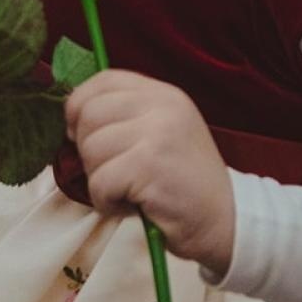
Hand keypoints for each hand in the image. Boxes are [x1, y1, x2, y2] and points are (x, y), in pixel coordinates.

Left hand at [65, 69, 234, 277]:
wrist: (228, 220)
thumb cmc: (185, 183)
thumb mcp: (162, 133)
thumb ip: (127, 117)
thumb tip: (72, 118)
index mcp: (163, 93)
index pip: (103, 80)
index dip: (79, 107)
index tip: (80, 135)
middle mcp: (162, 104)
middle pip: (89, 114)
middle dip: (88, 151)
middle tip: (114, 174)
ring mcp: (157, 132)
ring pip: (91, 149)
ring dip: (98, 181)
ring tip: (127, 191)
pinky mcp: (150, 165)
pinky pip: (100, 182)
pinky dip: (106, 202)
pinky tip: (130, 206)